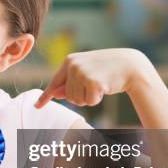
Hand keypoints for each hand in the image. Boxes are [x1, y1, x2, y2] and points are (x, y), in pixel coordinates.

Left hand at [34, 48, 152, 107]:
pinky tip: (105, 87)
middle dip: (81, 96)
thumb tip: (56, 94)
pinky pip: (89, 102)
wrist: (131, 65)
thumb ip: (70, 82)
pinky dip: (97, 99)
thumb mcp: (86, 72)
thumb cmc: (108, 70)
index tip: (37, 106)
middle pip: (68, 96)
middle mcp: (73, 65)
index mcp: (69, 61)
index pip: (54, 82)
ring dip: (89, 98)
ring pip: (77, 100)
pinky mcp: (92, 82)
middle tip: (95, 84)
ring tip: (100, 84)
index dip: (46, 96)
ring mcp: (82, 73)